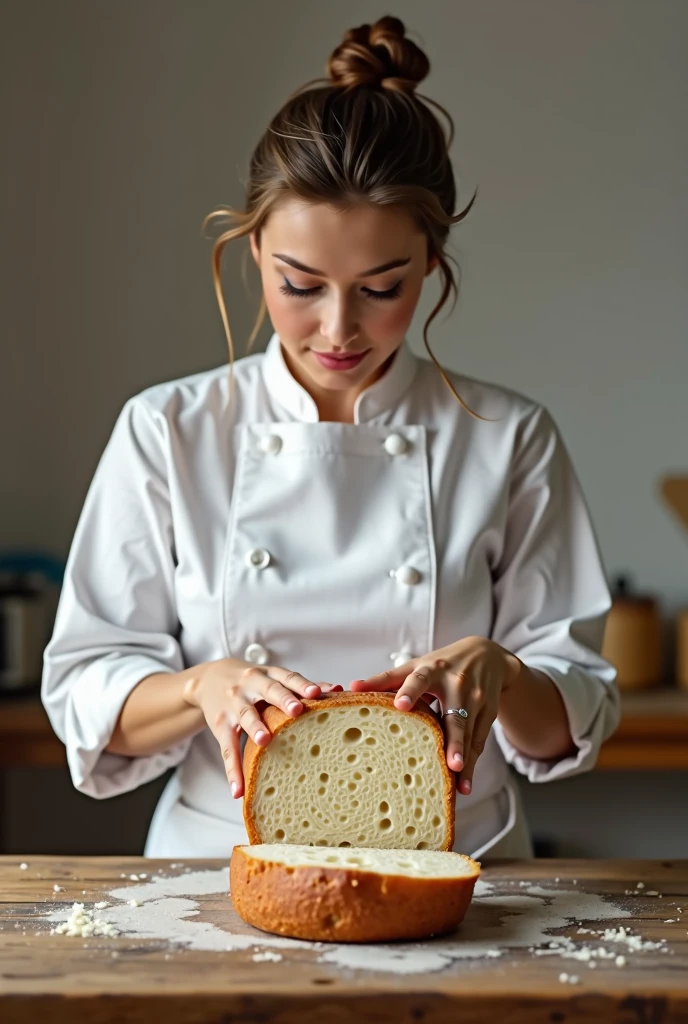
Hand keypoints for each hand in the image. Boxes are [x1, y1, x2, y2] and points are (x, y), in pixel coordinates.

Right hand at [182, 657, 341, 799]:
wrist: (210, 679)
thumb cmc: (254, 683)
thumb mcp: (274, 679)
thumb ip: (302, 688)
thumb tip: (339, 692)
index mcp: (270, 675)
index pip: (288, 678)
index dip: (302, 684)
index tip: (317, 692)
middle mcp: (251, 685)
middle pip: (269, 691)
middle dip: (283, 700)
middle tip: (297, 710)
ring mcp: (233, 704)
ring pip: (246, 715)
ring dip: (255, 728)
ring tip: (265, 741)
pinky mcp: (220, 724)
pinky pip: (227, 748)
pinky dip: (232, 770)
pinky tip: (238, 789)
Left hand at [350, 637, 520, 795]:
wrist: (488, 655)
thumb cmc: (441, 663)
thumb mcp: (417, 666)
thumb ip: (387, 679)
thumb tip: (351, 688)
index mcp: (433, 670)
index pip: (418, 679)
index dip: (409, 691)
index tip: (399, 705)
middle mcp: (457, 684)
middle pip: (454, 715)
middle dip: (453, 740)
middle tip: (449, 763)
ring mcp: (476, 700)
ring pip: (469, 734)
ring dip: (464, 759)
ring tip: (458, 784)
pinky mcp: (488, 713)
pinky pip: (479, 742)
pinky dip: (471, 764)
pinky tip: (464, 786)